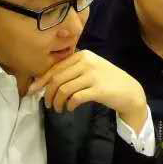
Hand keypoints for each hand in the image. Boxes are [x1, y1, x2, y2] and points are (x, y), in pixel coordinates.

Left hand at [30, 50, 146, 131]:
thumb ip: (72, 70)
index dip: (41, 80)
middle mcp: (87, 62)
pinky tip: (70, 108)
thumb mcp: (90, 69)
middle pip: (57, 79)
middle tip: (48, 104)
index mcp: (82, 55)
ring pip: (63, 89)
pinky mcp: (98, 89)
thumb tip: (45, 81)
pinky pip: (75, 98)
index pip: (55, 68)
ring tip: (59, 108)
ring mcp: (93, 75)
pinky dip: (69, 105)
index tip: (33, 91)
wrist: (129, 91)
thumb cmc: (106, 81)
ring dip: (57, 102)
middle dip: (48, 94)